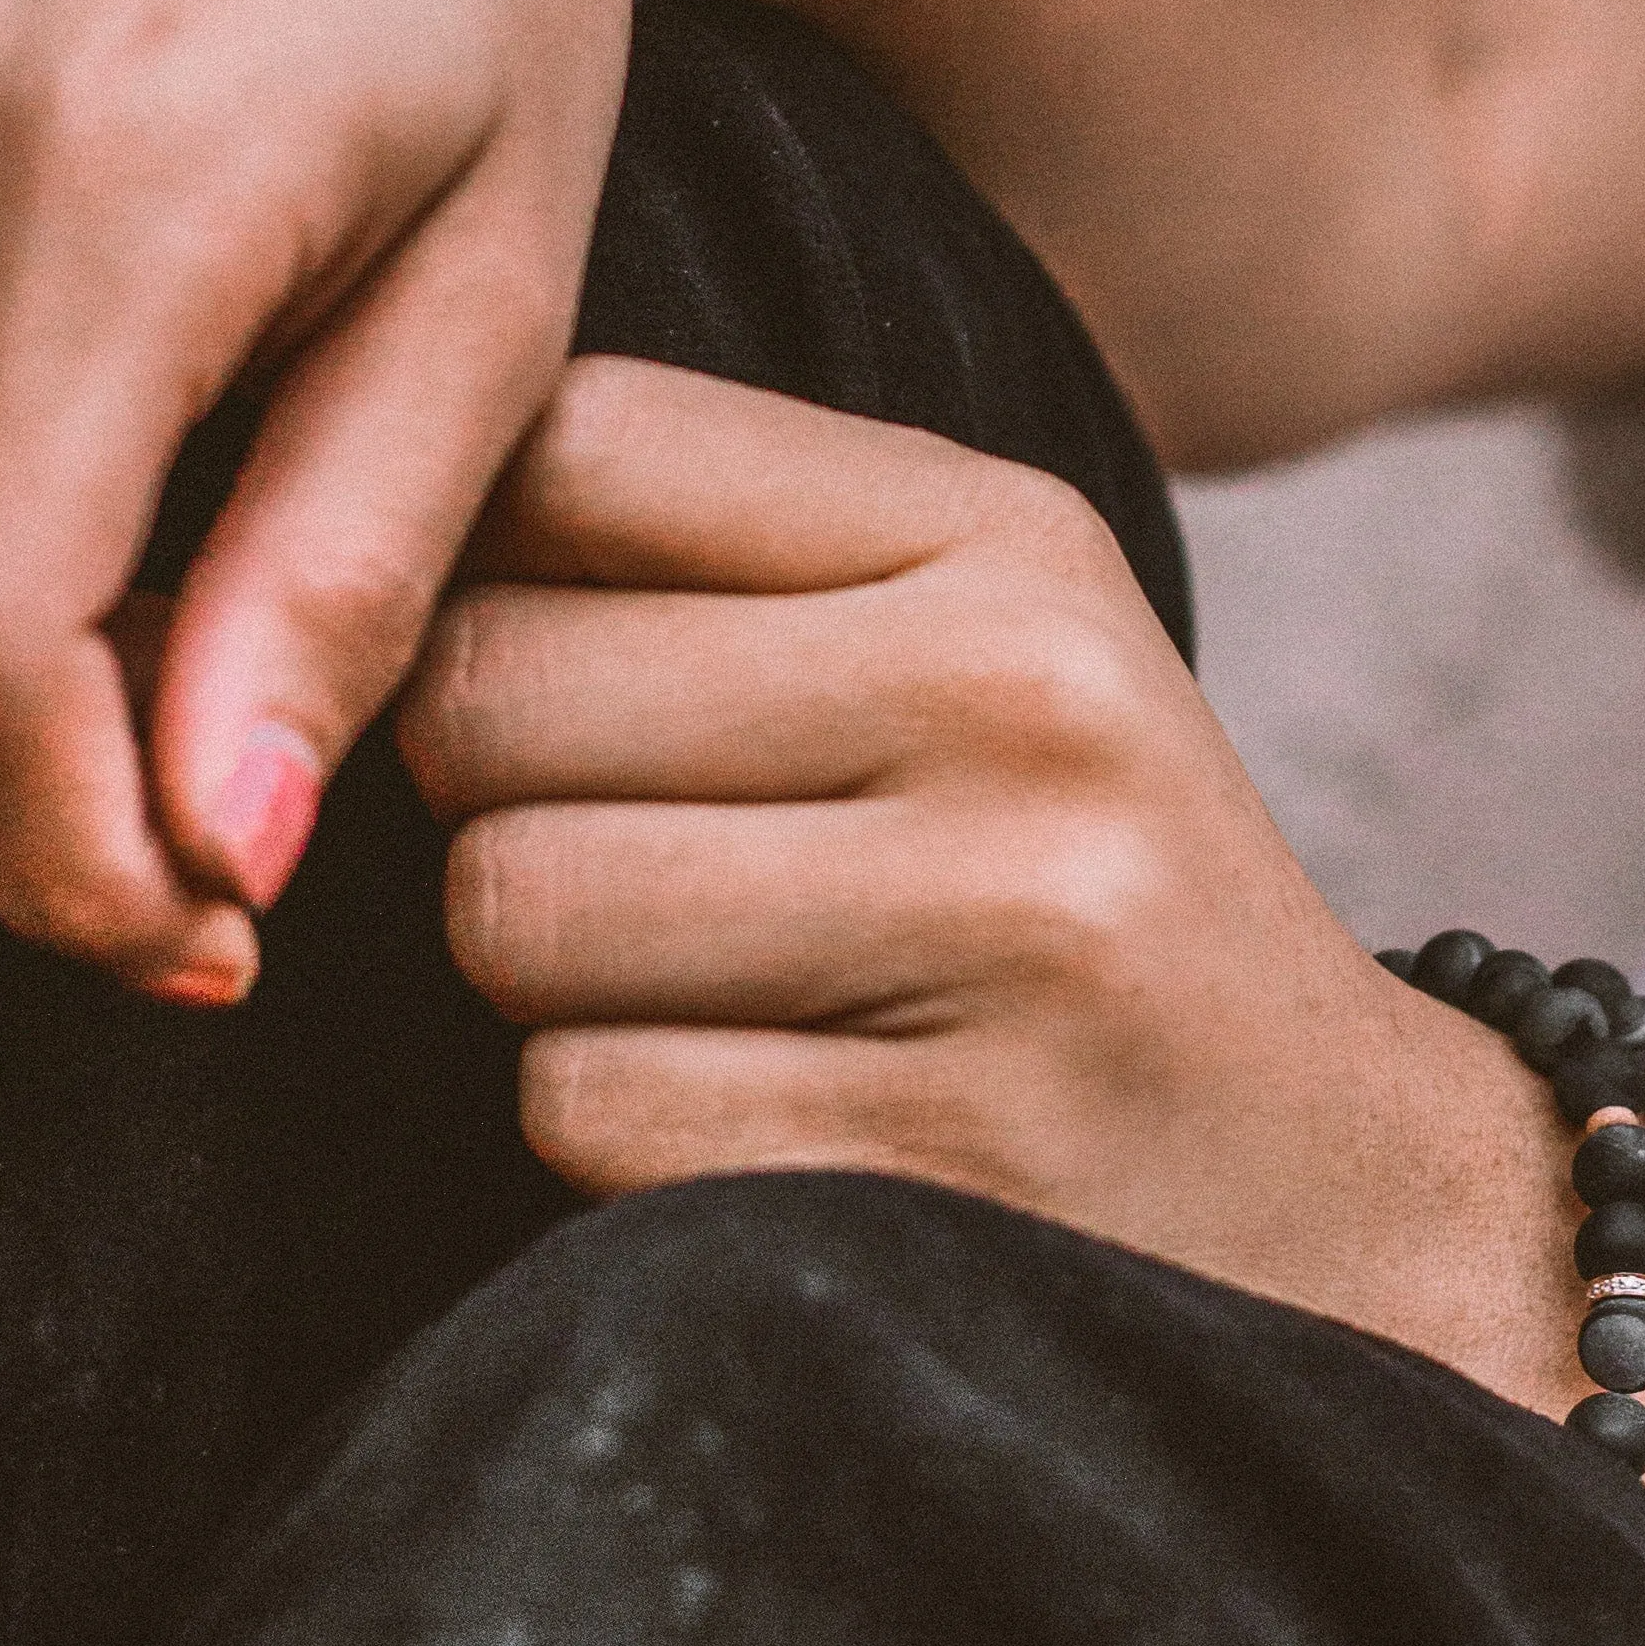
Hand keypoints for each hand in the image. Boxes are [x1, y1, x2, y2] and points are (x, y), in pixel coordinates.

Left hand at [395, 359, 1576, 1384]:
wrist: (1354, 1206)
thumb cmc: (1077, 899)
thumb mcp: (973, 650)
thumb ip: (700, 558)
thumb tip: (289, 526)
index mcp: (1008, 536)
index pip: (570, 439)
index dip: (461, 561)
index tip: (523, 663)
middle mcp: (1023, 701)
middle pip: (488, 690)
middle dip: (488, 799)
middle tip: (626, 865)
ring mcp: (1006, 933)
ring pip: (506, 909)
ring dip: (541, 989)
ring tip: (707, 997)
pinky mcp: (950, 1156)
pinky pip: (581, 1112)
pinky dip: (612, 1140)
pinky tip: (759, 1125)